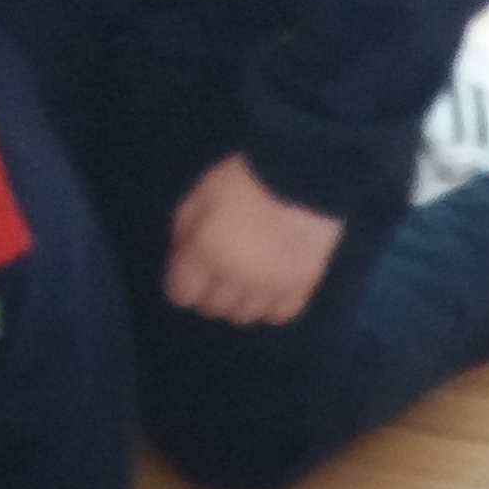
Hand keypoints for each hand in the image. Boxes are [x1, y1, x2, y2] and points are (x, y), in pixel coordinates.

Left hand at [164, 154, 345, 326]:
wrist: (306, 174)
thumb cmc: (247, 178)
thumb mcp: (203, 193)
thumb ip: (185, 228)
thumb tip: (182, 256)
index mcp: (207, 251)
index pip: (181, 294)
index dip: (184, 283)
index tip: (192, 271)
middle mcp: (235, 277)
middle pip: (212, 307)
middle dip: (211, 291)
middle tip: (221, 269)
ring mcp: (269, 286)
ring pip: (244, 315)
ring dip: (240, 299)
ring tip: (248, 278)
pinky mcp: (300, 288)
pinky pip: (278, 313)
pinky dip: (271, 303)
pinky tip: (272, 285)